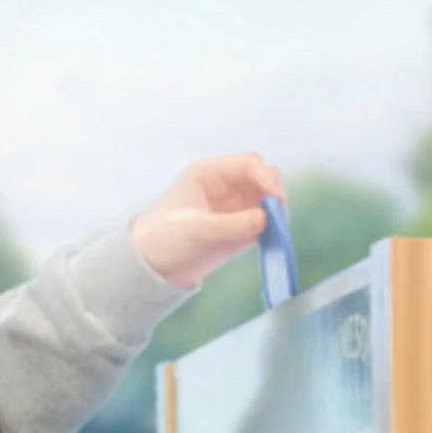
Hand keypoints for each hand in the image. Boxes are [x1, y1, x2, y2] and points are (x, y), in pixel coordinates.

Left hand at [130, 153, 288, 289]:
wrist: (151, 268)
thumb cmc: (163, 238)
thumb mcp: (196, 229)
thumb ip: (232, 224)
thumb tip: (266, 219)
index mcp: (209, 173)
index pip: (249, 164)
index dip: (267, 178)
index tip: (277, 199)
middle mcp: (225, 185)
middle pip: (263, 178)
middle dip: (274, 192)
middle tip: (280, 215)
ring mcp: (233, 207)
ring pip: (267, 201)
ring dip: (276, 212)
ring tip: (277, 231)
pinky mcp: (238, 229)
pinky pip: (264, 223)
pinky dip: (272, 228)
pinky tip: (273, 240)